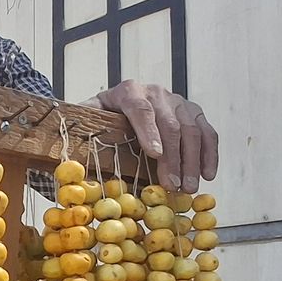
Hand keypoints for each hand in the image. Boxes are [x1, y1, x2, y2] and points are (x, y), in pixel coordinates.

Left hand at [86, 81, 218, 192]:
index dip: (149, 131)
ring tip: (189, 188)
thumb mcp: (87, 121)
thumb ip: (83, 134)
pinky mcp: (192, 112)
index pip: (141, 109)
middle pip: (170, 123)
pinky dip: (210, 154)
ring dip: (193, 161)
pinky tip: (208, 175)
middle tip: (174, 186)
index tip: (155, 155)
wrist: (117, 103)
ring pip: (192, 129)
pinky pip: (207, 132)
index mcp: (127, 92)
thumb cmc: (100, 120)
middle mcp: (155, 92)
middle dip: (173, 157)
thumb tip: (72, 162)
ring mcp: (177, 100)